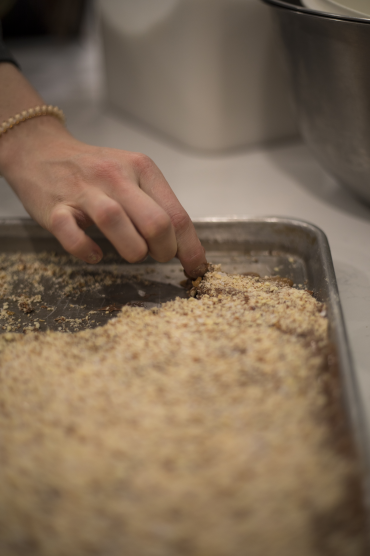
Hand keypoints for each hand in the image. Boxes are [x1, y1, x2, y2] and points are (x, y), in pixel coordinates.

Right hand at [0, 116, 206, 277]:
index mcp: (141, 168)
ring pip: (116, 223)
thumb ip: (157, 205)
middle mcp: (115, 176)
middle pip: (155, 222)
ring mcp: (83, 191)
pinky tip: (95, 254)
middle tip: (157, 256)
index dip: (190, 248)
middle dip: (164, 251)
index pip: (177, 215)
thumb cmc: (94, 170)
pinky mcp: (55, 208)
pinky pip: (72, 236)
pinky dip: (87, 251)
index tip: (196, 268)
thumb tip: (184, 246)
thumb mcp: (132, 176)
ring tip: (133, 254)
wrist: (41, 151)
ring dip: (133, 252)